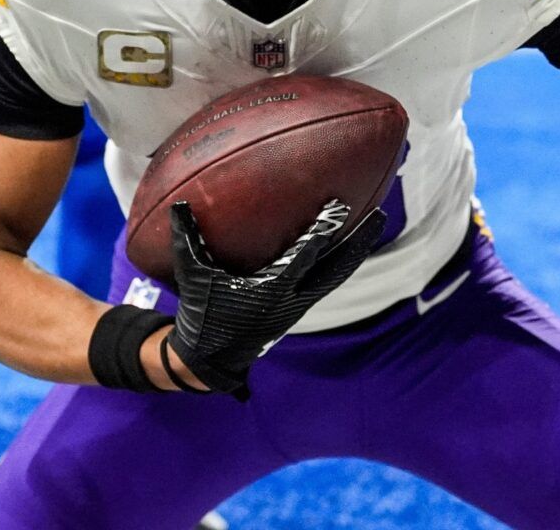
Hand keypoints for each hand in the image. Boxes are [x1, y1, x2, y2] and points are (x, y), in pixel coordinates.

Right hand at [166, 199, 383, 399]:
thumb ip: (186, 240)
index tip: (336, 211)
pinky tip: (351, 242)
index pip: (302, 260)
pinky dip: (343, 260)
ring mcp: (300, 304)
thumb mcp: (191, 276)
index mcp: (269, 292)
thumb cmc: (201, 314)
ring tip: (376, 222)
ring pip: (338, 274)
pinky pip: (330, 279)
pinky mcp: (300, 305)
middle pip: (337, 268)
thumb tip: (179, 203)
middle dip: (358, 242)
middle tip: (380, 213)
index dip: (320, 235)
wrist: (211, 357)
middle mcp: (293, 299)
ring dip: (357, 249)